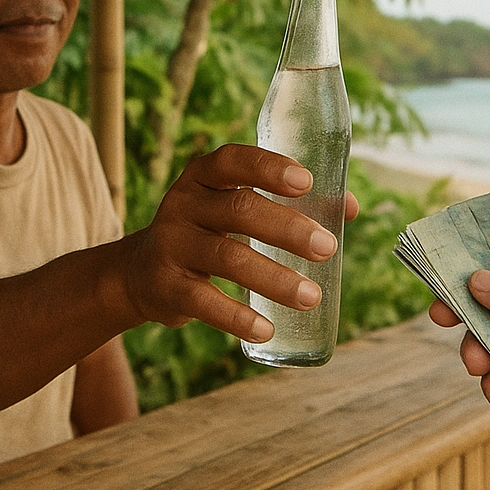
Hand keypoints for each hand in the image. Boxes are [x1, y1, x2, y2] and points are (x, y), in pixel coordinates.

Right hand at [123, 144, 352, 343]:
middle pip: (239, 209)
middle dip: (288, 228)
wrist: (140, 274)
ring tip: (311, 296)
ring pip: (228, 258)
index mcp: (204, 176)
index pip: (234, 160)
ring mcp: (172, 245)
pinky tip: (267, 329)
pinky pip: (204, 302)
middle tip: (328, 248)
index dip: (268, 167)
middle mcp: (184, 204)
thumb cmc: (208, 232)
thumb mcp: (234, 207)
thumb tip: (350, 208)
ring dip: (274, 279)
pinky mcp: (167, 287)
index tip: (306, 181)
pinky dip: (238, 318)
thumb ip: (289, 203)